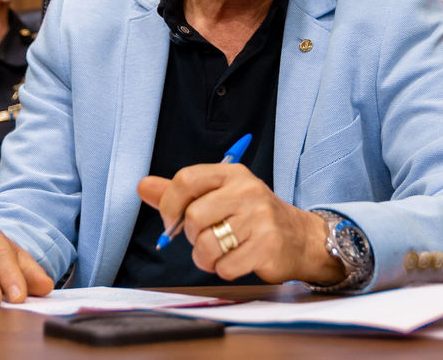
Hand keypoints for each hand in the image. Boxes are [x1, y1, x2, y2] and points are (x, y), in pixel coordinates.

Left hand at [137, 163, 344, 284]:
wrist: (300, 238)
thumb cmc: (252, 217)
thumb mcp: (219, 195)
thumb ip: (179, 193)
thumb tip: (143, 186)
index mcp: (231, 174)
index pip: (185, 179)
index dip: (169, 204)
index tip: (172, 220)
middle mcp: (247, 190)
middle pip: (193, 217)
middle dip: (192, 236)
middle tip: (207, 237)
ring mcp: (259, 218)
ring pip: (207, 245)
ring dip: (207, 258)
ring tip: (221, 251)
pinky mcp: (267, 246)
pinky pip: (226, 266)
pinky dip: (225, 269)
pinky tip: (239, 260)